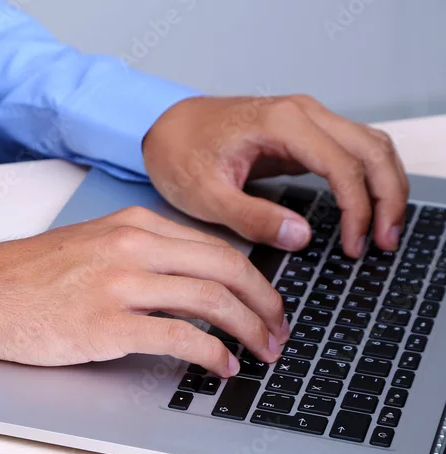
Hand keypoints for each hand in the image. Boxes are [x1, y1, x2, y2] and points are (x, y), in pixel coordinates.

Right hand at [0, 207, 288, 376]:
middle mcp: (133, 247)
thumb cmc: (25, 278)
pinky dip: (212, 353)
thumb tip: (184, 285)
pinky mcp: (108, 324)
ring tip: (263, 352)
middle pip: (225, 268)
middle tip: (279, 329)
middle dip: (264, 303)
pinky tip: (222, 366)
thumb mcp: (88, 247)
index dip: (251, 278)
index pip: (213, 246)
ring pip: (212, 300)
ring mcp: (121, 284)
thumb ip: (137, 256)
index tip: (263, 302)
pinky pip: (180, 337)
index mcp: (132, 225)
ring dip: (248, 330)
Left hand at [142, 95, 408, 258]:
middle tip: (385, 242)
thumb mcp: (205, 195)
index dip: (357, 209)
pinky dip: (365, 179)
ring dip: (384, 186)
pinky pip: (350, 151)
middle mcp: (302, 113)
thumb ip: (253, 217)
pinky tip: (363, 213)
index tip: (354, 245)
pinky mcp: (302, 134)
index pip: (343, 164)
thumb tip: (301, 237)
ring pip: (369, 146)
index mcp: (281, 123)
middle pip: (371, 149)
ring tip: (383, 232)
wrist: (161, 127)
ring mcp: (305, 120)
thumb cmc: (177, 153)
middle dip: (387, 196)